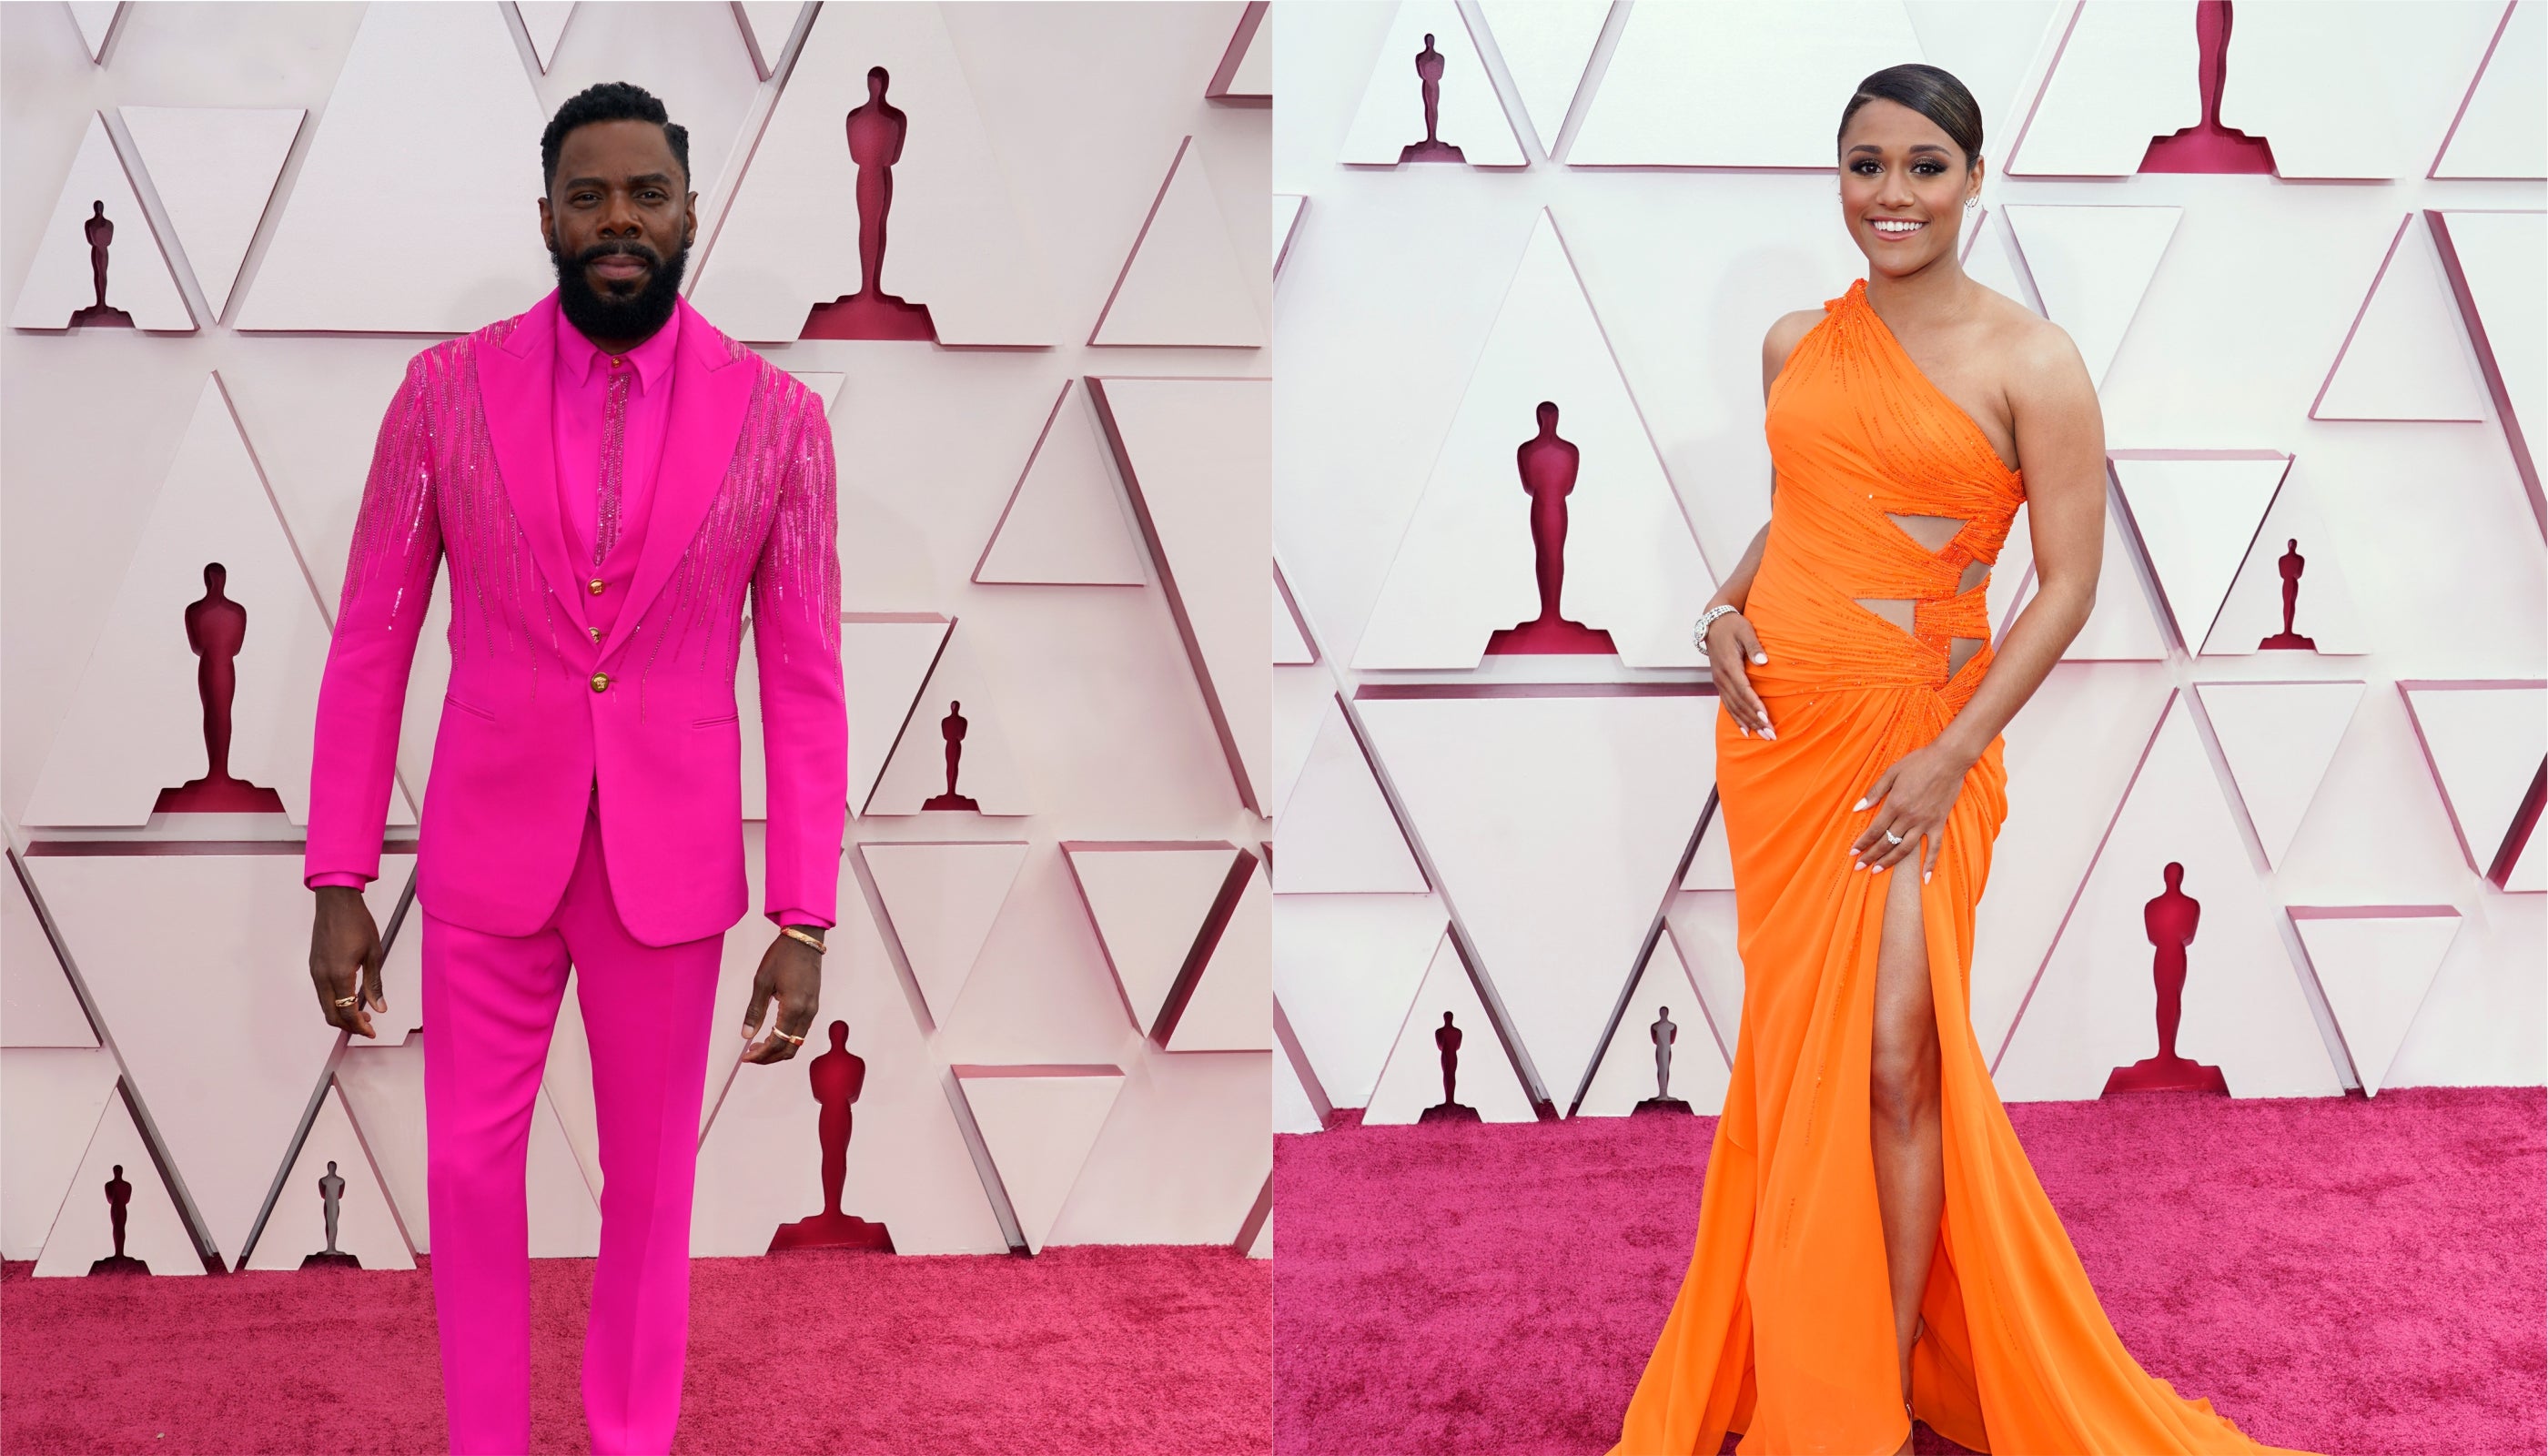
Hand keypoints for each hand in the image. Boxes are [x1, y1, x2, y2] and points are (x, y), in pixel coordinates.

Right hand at [308, 885, 385, 1038]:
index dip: (359, 1026)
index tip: (372, 1032)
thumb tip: (380, 1008)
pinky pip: (322, 992)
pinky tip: (350, 998)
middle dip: (349, 1025)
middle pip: (331, 1014)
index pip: (346, 1012)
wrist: (336, 902)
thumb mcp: (374, 954)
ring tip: (362, 1013)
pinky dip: (334, 1002)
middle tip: (368, 1026)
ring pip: (325, 1005)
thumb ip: (375, 984)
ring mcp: (315, 971)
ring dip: (341, 1014)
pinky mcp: (314, 966)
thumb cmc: (357, 923)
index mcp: (339, 975)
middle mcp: (322, 976)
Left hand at [740, 929, 821, 1062]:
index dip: (761, 1054)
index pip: (777, 1042)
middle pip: (791, 1048)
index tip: (746, 1057)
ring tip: (759, 1046)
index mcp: (793, 1007)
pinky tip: (773, 1033)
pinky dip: (787, 1039)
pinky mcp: (814, 1005)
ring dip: (779, 1048)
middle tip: (751, 1055)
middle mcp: (807, 1012)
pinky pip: (801, 1031)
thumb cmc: (782, 955)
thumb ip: (755, 1011)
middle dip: (770, 1057)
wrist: (804, 939)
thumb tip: (747, 1034)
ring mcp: (813, 1009)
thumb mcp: (762, 981)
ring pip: (798, 1042)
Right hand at [1705, 609, 1773, 738]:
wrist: (1713, 622)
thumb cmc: (1733, 625)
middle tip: (1771, 735)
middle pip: (1739, 704)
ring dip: (1748, 723)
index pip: (1743, 690)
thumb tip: (1763, 662)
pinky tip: (1746, 730)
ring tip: (1762, 736)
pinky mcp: (1720, 683)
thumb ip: (1754, 646)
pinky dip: (1737, 719)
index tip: (1766, 719)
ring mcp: (1719, 681)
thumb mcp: (1745, 630)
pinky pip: (1728, 705)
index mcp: (1729, 665)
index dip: (1755, 706)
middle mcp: (1722, 677)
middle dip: (1755, 721)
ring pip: (1733, 707)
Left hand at [1849, 740, 1976, 878]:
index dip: (1863, 843)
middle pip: (1886, 842)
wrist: (1948, 759)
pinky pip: (1934, 848)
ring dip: (1890, 861)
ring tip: (1878, 870)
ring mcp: (1925, 822)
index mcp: (1894, 804)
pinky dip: (1930, 864)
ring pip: (1905, 849)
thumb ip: (1875, 792)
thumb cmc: (1919, 762)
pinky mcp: (1939, 823)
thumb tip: (1857, 808)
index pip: (1874, 830)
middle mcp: (1908, 817)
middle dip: (1871, 856)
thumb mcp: (1892, 773)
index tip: (1853, 853)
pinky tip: (1925, 878)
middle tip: (1859, 867)